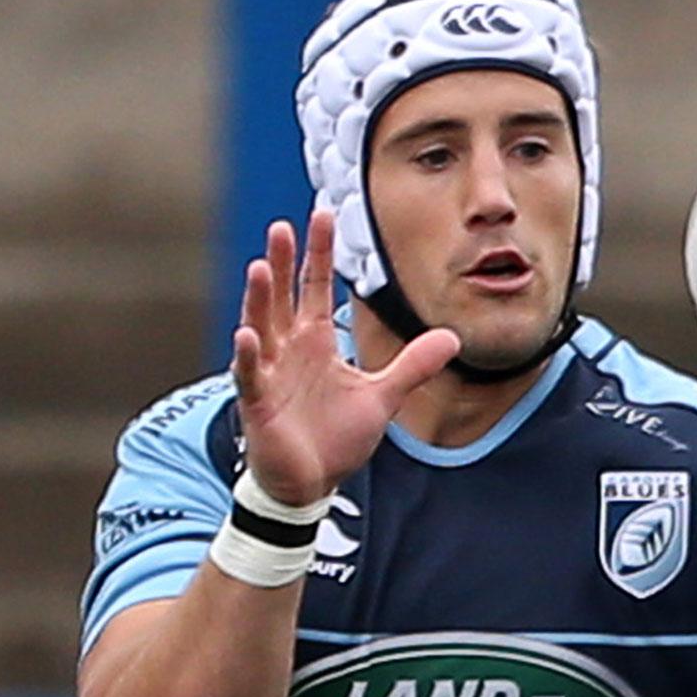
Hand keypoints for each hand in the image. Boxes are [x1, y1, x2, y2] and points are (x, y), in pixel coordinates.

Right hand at [229, 211, 459, 505]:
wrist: (311, 483)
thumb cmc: (335, 438)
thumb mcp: (382, 396)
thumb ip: (412, 365)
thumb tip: (451, 337)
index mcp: (315, 342)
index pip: (314, 287)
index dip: (318, 253)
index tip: (322, 213)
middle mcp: (287, 349)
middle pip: (283, 296)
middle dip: (284, 263)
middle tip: (284, 227)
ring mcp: (268, 373)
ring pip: (260, 326)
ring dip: (259, 299)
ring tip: (261, 266)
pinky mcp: (258, 402)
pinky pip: (249, 375)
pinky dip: (246, 356)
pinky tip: (245, 334)